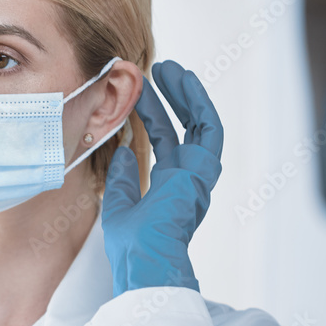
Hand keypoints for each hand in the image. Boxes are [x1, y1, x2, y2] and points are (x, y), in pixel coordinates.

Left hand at [102, 60, 223, 296]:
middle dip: (170, 99)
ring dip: (185, 95)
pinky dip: (199, 103)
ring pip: (197, 124)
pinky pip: (208, 129)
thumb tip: (122, 150)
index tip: (140, 94)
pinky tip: (187, 82)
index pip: (163, 142)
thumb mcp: (117, 204)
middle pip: (181, 129)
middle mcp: (186, 178)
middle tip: (156, 72)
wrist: (144, 256)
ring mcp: (198, 173)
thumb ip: (120, 178)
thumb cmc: (131, 242)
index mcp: (168, 187)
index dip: (153, 116)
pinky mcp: (204, 169)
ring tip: (170, 69)